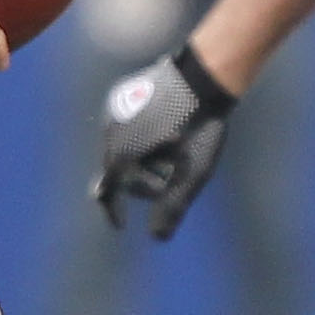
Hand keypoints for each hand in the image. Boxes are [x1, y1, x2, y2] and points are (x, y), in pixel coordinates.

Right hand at [97, 43, 238, 237]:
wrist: (205, 75)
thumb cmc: (202, 126)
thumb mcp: (193, 171)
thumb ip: (174, 205)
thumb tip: (158, 239)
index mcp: (121, 153)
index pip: (109, 192)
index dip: (114, 212)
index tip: (121, 225)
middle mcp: (109, 131)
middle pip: (119, 170)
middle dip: (142, 180)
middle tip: (172, 176)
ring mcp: (114, 110)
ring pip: (122, 146)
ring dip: (142, 156)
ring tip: (175, 147)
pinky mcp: (123, 93)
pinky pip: (127, 123)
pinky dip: (142, 134)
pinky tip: (169, 127)